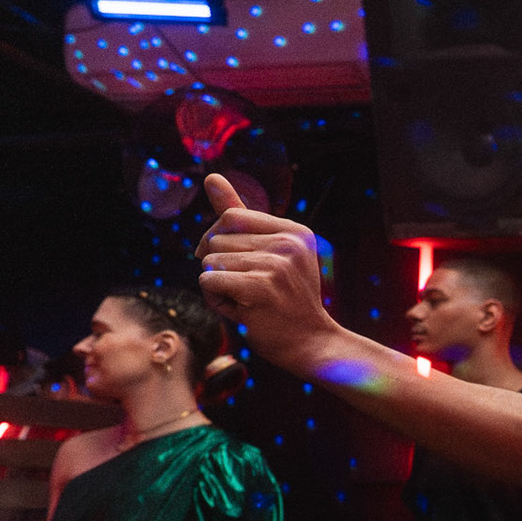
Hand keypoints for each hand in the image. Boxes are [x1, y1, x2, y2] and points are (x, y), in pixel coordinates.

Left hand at [196, 173, 338, 369]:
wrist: (312, 344)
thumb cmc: (286, 302)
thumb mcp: (271, 253)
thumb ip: (240, 215)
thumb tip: (211, 175)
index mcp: (294, 231)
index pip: (231, 216)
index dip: (219, 241)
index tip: (235, 264)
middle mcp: (288, 243)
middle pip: (216, 239)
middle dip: (219, 267)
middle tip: (248, 290)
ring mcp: (276, 265)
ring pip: (210, 262)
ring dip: (218, 287)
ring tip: (247, 302)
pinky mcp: (261, 288)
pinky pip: (209, 281)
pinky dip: (215, 300)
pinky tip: (241, 311)